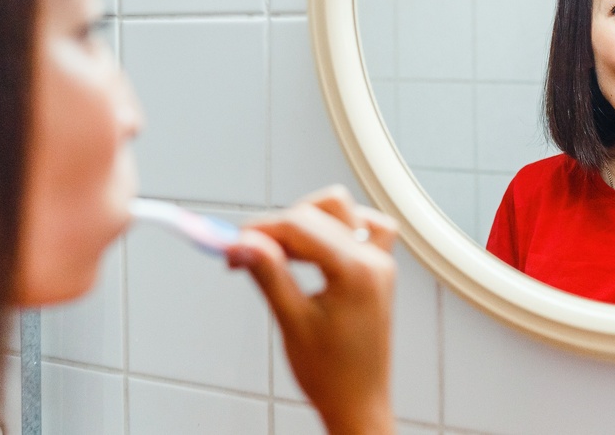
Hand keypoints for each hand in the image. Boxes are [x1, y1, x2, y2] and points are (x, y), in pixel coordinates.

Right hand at [225, 186, 396, 434]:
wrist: (358, 403)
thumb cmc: (332, 375)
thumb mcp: (292, 321)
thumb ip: (268, 274)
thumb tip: (242, 243)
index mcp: (357, 272)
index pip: (300, 226)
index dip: (260, 230)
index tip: (233, 243)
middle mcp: (375, 261)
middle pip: (320, 213)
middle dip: (278, 227)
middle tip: (247, 253)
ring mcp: (380, 263)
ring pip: (342, 211)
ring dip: (307, 221)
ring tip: (278, 253)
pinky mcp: (378, 270)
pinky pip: (364, 228)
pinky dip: (336, 228)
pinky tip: (314, 248)